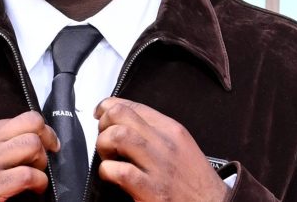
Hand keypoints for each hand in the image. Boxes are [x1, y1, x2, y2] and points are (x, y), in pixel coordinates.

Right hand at [0, 110, 59, 201]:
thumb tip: (20, 141)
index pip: (21, 118)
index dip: (41, 131)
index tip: (48, 142)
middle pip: (32, 124)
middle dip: (47, 141)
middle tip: (46, 157)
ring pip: (32, 145)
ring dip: (42, 163)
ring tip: (37, 175)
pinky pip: (29, 175)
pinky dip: (39, 183)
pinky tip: (34, 189)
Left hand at [94, 97, 228, 201]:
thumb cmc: (195, 182)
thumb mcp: (181, 146)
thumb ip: (156, 132)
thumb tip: (125, 123)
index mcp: (172, 130)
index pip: (133, 105)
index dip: (109, 107)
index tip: (101, 114)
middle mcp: (165, 144)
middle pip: (121, 115)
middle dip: (103, 124)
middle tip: (104, 139)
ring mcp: (158, 166)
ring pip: (117, 136)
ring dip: (104, 145)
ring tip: (108, 157)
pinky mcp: (151, 190)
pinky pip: (118, 170)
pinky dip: (106, 171)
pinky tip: (111, 176)